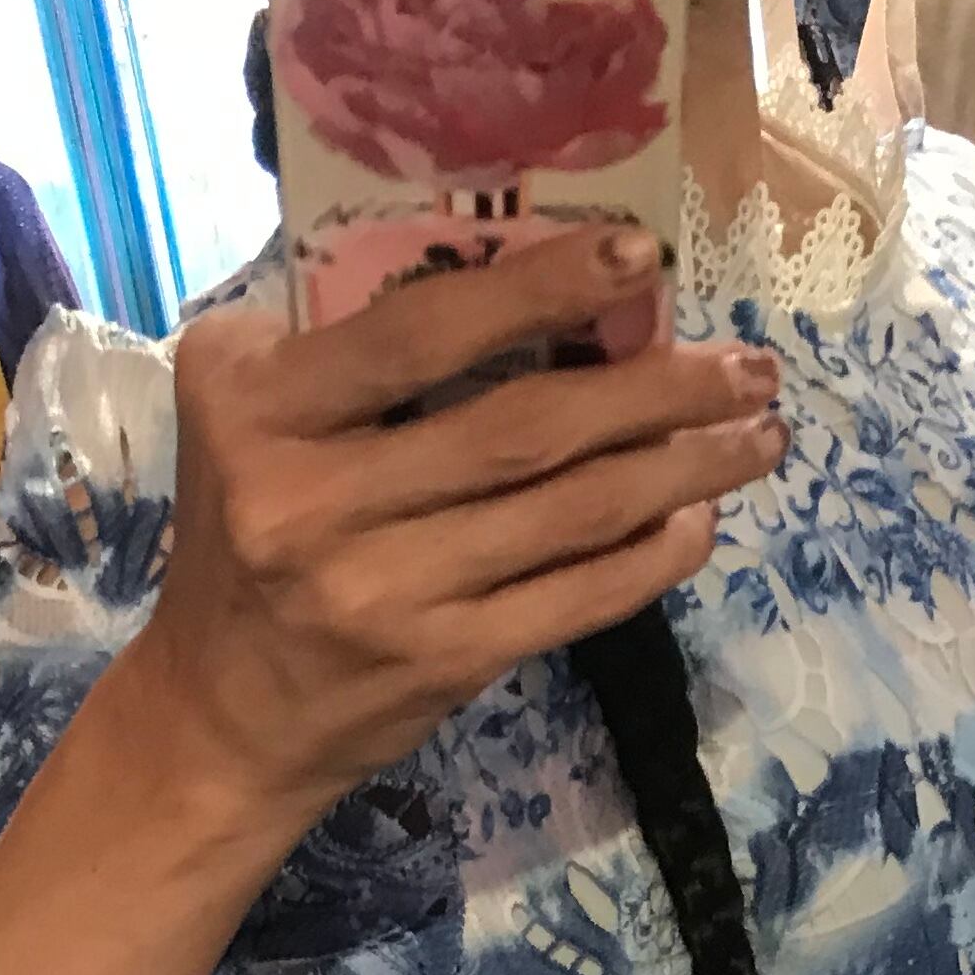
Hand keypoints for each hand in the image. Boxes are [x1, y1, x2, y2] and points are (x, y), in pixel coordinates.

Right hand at [135, 226, 785, 833]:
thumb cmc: (248, 539)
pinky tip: (698, 520)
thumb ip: (339, 347)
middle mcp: (314, 502)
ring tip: (754, 432)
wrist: (221, 716)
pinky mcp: (439, 663)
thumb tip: (514, 272)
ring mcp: (383, 592)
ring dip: (680, 469)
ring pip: (565, 513)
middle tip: (746, 362)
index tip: (637, 258)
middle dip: (654, 388)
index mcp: (262, 411)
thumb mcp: (246, 421)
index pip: (421, 334)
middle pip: (521, 427)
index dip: (538, 288)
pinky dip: (647, 558)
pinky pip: (571, 600)